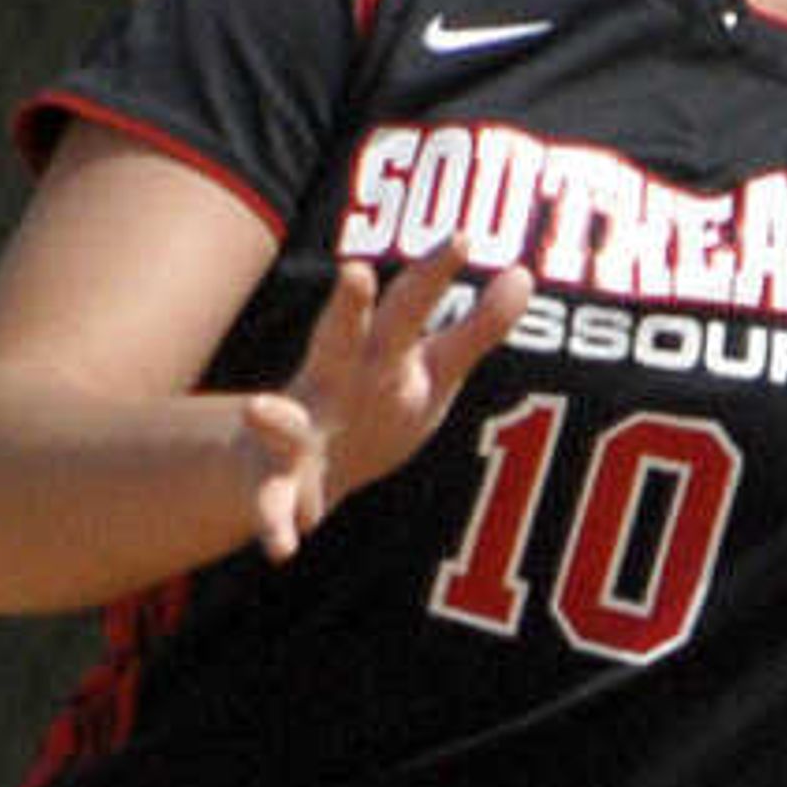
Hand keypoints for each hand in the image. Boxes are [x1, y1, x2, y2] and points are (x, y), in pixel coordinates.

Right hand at [240, 239, 535, 558]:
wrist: (295, 464)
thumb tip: (526, 275)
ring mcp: (299, 431)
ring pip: (285, 419)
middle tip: (355, 272)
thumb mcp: (431, 369)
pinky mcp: (279, 483)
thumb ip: (476, 328)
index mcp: (375, 352)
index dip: (435, 273)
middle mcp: (332, 381)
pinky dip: (274, 524)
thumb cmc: (375, 403)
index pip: (409, 306)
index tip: (465, 238)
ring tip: (260, 410)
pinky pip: (274, 504)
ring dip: (273, 416)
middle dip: (347, 308)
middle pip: (340, 337)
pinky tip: (282, 549)